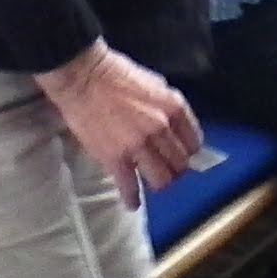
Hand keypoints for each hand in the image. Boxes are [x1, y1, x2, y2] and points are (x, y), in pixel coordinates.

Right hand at [34, 40, 202, 208]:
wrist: (82, 76)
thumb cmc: (116, 74)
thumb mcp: (154, 83)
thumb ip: (168, 107)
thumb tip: (176, 129)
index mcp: (173, 107)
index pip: (194, 142)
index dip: (188, 152)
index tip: (182, 155)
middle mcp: (161, 128)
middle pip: (180, 164)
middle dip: (176, 169)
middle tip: (166, 169)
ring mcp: (139, 145)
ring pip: (162, 180)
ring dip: (158, 183)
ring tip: (152, 182)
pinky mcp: (115, 158)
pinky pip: (130, 187)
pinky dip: (132, 198)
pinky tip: (132, 203)